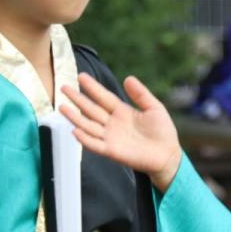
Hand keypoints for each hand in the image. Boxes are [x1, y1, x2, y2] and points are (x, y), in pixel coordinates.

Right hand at [61, 72, 182, 190]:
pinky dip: (85, 139)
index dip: (92, 87)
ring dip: (75, 117)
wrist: (168, 155)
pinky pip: (95, 144)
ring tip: (62, 107)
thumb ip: (141, 94)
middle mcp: (112, 123)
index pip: (103, 97)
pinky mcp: (112, 151)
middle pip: (91, 109)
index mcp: (122, 111)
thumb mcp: (154, 108)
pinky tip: (75, 131)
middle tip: (63, 87)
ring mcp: (110, 137)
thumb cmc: (163, 132)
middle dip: (77, 99)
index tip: (81, 76)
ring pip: (88, 125)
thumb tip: (128, 78)